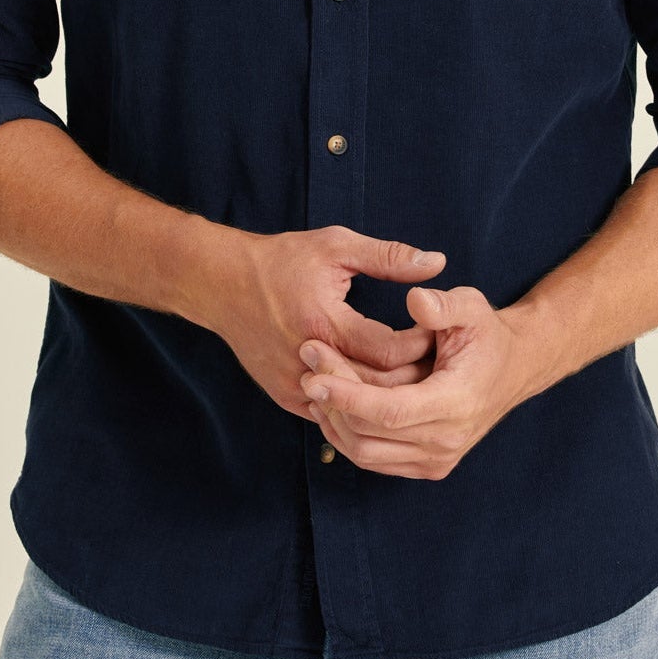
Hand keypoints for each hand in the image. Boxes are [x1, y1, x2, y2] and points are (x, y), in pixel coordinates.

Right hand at [213, 224, 447, 421]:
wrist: (221, 284)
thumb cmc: (280, 261)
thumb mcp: (336, 246)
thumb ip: (388, 257)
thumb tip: (437, 263)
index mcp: (325, 323)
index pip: (389, 352)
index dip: (420, 344)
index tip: (436, 332)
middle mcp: (308, 361)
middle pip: (376, 387)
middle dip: (411, 375)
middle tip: (434, 361)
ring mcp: (294, 384)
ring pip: (355, 406)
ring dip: (386, 394)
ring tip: (413, 375)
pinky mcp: (285, 396)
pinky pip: (332, 411)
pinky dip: (356, 403)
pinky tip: (377, 388)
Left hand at [297, 284, 540, 478]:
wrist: (513, 368)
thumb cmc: (486, 335)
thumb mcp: (472, 307)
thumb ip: (443, 304)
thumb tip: (416, 300)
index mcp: (456, 402)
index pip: (389, 411)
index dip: (347, 395)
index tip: (313, 374)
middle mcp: (447, 440)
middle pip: (369, 433)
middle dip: (332, 397)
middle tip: (307, 360)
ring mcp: (437, 459)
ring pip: (365, 453)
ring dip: (333, 419)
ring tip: (313, 381)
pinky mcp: (428, 466)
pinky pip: (374, 459)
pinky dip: (346, 435)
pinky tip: (331, 404)